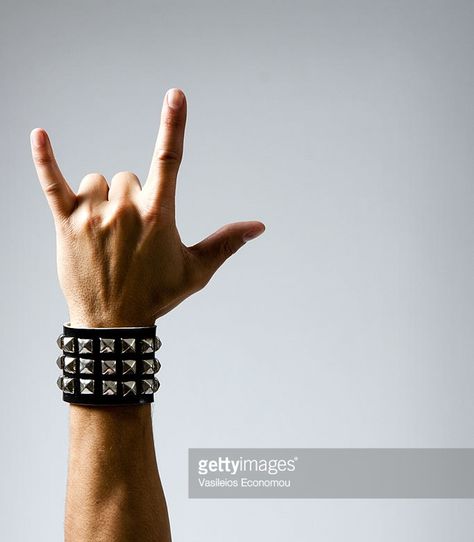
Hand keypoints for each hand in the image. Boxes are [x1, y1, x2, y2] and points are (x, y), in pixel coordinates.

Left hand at [30, 88, 264, 326]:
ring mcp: (93, 215)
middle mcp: (125, 210)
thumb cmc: (157, 297)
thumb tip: (259, 226)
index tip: (176, 95)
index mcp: (158, 216)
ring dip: (101, 198)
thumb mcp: (196, 271)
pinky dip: (45, 158)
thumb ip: (226, 242)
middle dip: (132, 199)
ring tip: (104, 233)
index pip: (169, 160)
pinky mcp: (66, 223)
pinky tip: (39, 134)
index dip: (174, 125)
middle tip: (129, 238)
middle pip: (128, 176)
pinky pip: (52, 183)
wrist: (113, 325)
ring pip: (97, 181)